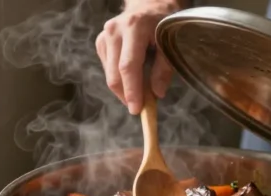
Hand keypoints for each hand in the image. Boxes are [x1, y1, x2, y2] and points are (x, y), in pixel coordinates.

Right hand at [95, 0, 182, 114]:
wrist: (148, 4)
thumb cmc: (163, 23)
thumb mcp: (170, 43)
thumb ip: (164, 68)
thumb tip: (157, 94)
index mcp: (134, 28)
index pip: (129, 66)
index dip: (132, 91)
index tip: (136, 110)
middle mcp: (115, 31)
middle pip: (115, 74)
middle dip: (126, 95)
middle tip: (140, 109)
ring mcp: (105, 36)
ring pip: (109, 74)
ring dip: (123, 89)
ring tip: (140, 94)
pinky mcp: (101, 42)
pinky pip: (108, 69)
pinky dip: (120, 80)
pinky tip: (133, 80)